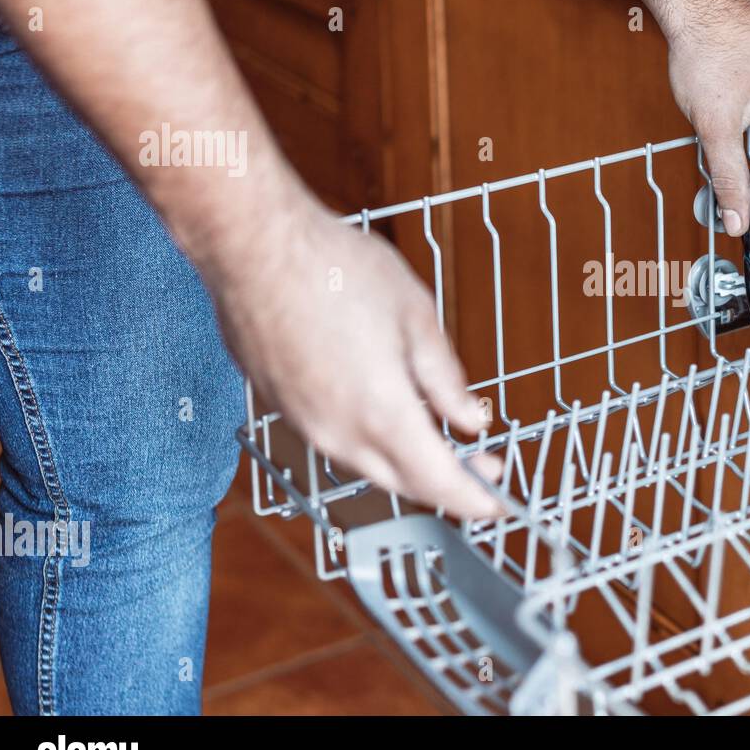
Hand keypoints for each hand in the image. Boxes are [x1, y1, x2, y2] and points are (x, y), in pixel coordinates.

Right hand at [205, 191, 503, 518]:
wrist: (253, 245)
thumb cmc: (332, 268)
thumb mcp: (416, 318)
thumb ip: (446, 380)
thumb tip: (468, 419)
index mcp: (382, 414)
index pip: (440, 483)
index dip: (474, 500)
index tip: (497, 504)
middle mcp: (338, 432)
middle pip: (403, 482)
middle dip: (446, 482)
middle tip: (479, 463)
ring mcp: (303, 423)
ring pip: (366, 462)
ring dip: (405, 459)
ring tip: (436, 433)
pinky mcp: (280, 406)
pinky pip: (335, 438)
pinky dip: (368, 436)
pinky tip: (383, 407)